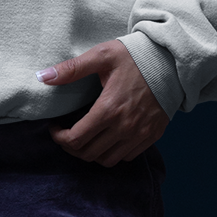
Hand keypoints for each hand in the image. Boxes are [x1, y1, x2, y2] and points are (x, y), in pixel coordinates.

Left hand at [40, 40, 169, 167]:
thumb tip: (42, 77)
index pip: (75, 140)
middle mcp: (124, 127)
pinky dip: (112, 153)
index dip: (59, 138)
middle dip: (71, 147)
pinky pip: (127, 157)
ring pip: (107, 160)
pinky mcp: (152, 136)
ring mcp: (140, 134)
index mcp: (109, 109)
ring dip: (91, 153)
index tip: (56, 127)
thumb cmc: (137, 56)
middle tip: (67, 133)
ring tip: (86, 137)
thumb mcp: (102, 56)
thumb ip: (72, 69)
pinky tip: (107, 137)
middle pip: (88, 154)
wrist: (174, 61)